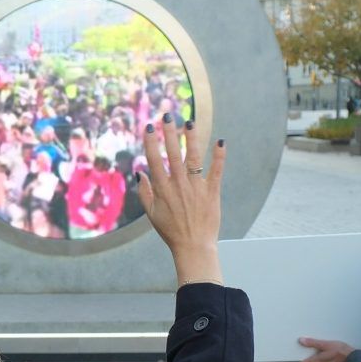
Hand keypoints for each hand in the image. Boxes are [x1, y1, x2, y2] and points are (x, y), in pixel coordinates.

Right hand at [139, 115, 225, 286]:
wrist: (193, 246)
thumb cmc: (171, 231)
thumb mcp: (152, 214)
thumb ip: (145, 192)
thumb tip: (140, 173)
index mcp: (163, 189)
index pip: (154, 160)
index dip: (151, 142)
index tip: (149, 127)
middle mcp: (179, 184)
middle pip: (173, 153)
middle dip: (170, 133)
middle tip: (167, 115)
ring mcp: (196, 187)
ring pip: (194, 157)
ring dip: (192, 138)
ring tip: (190, 122)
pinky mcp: (212, 192)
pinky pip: (216, 170)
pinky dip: (219, 156)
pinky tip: (221, 141)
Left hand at [298, 338, 353, 361]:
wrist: (354, 359)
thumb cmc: (341, 352)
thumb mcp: (325, 344)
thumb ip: (312, 343)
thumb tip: (302, 341)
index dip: (302, 357)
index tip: (303, 352)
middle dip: (312, 357)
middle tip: (316, 349)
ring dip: (320, 360)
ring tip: (325, 352)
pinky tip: (331, 356)